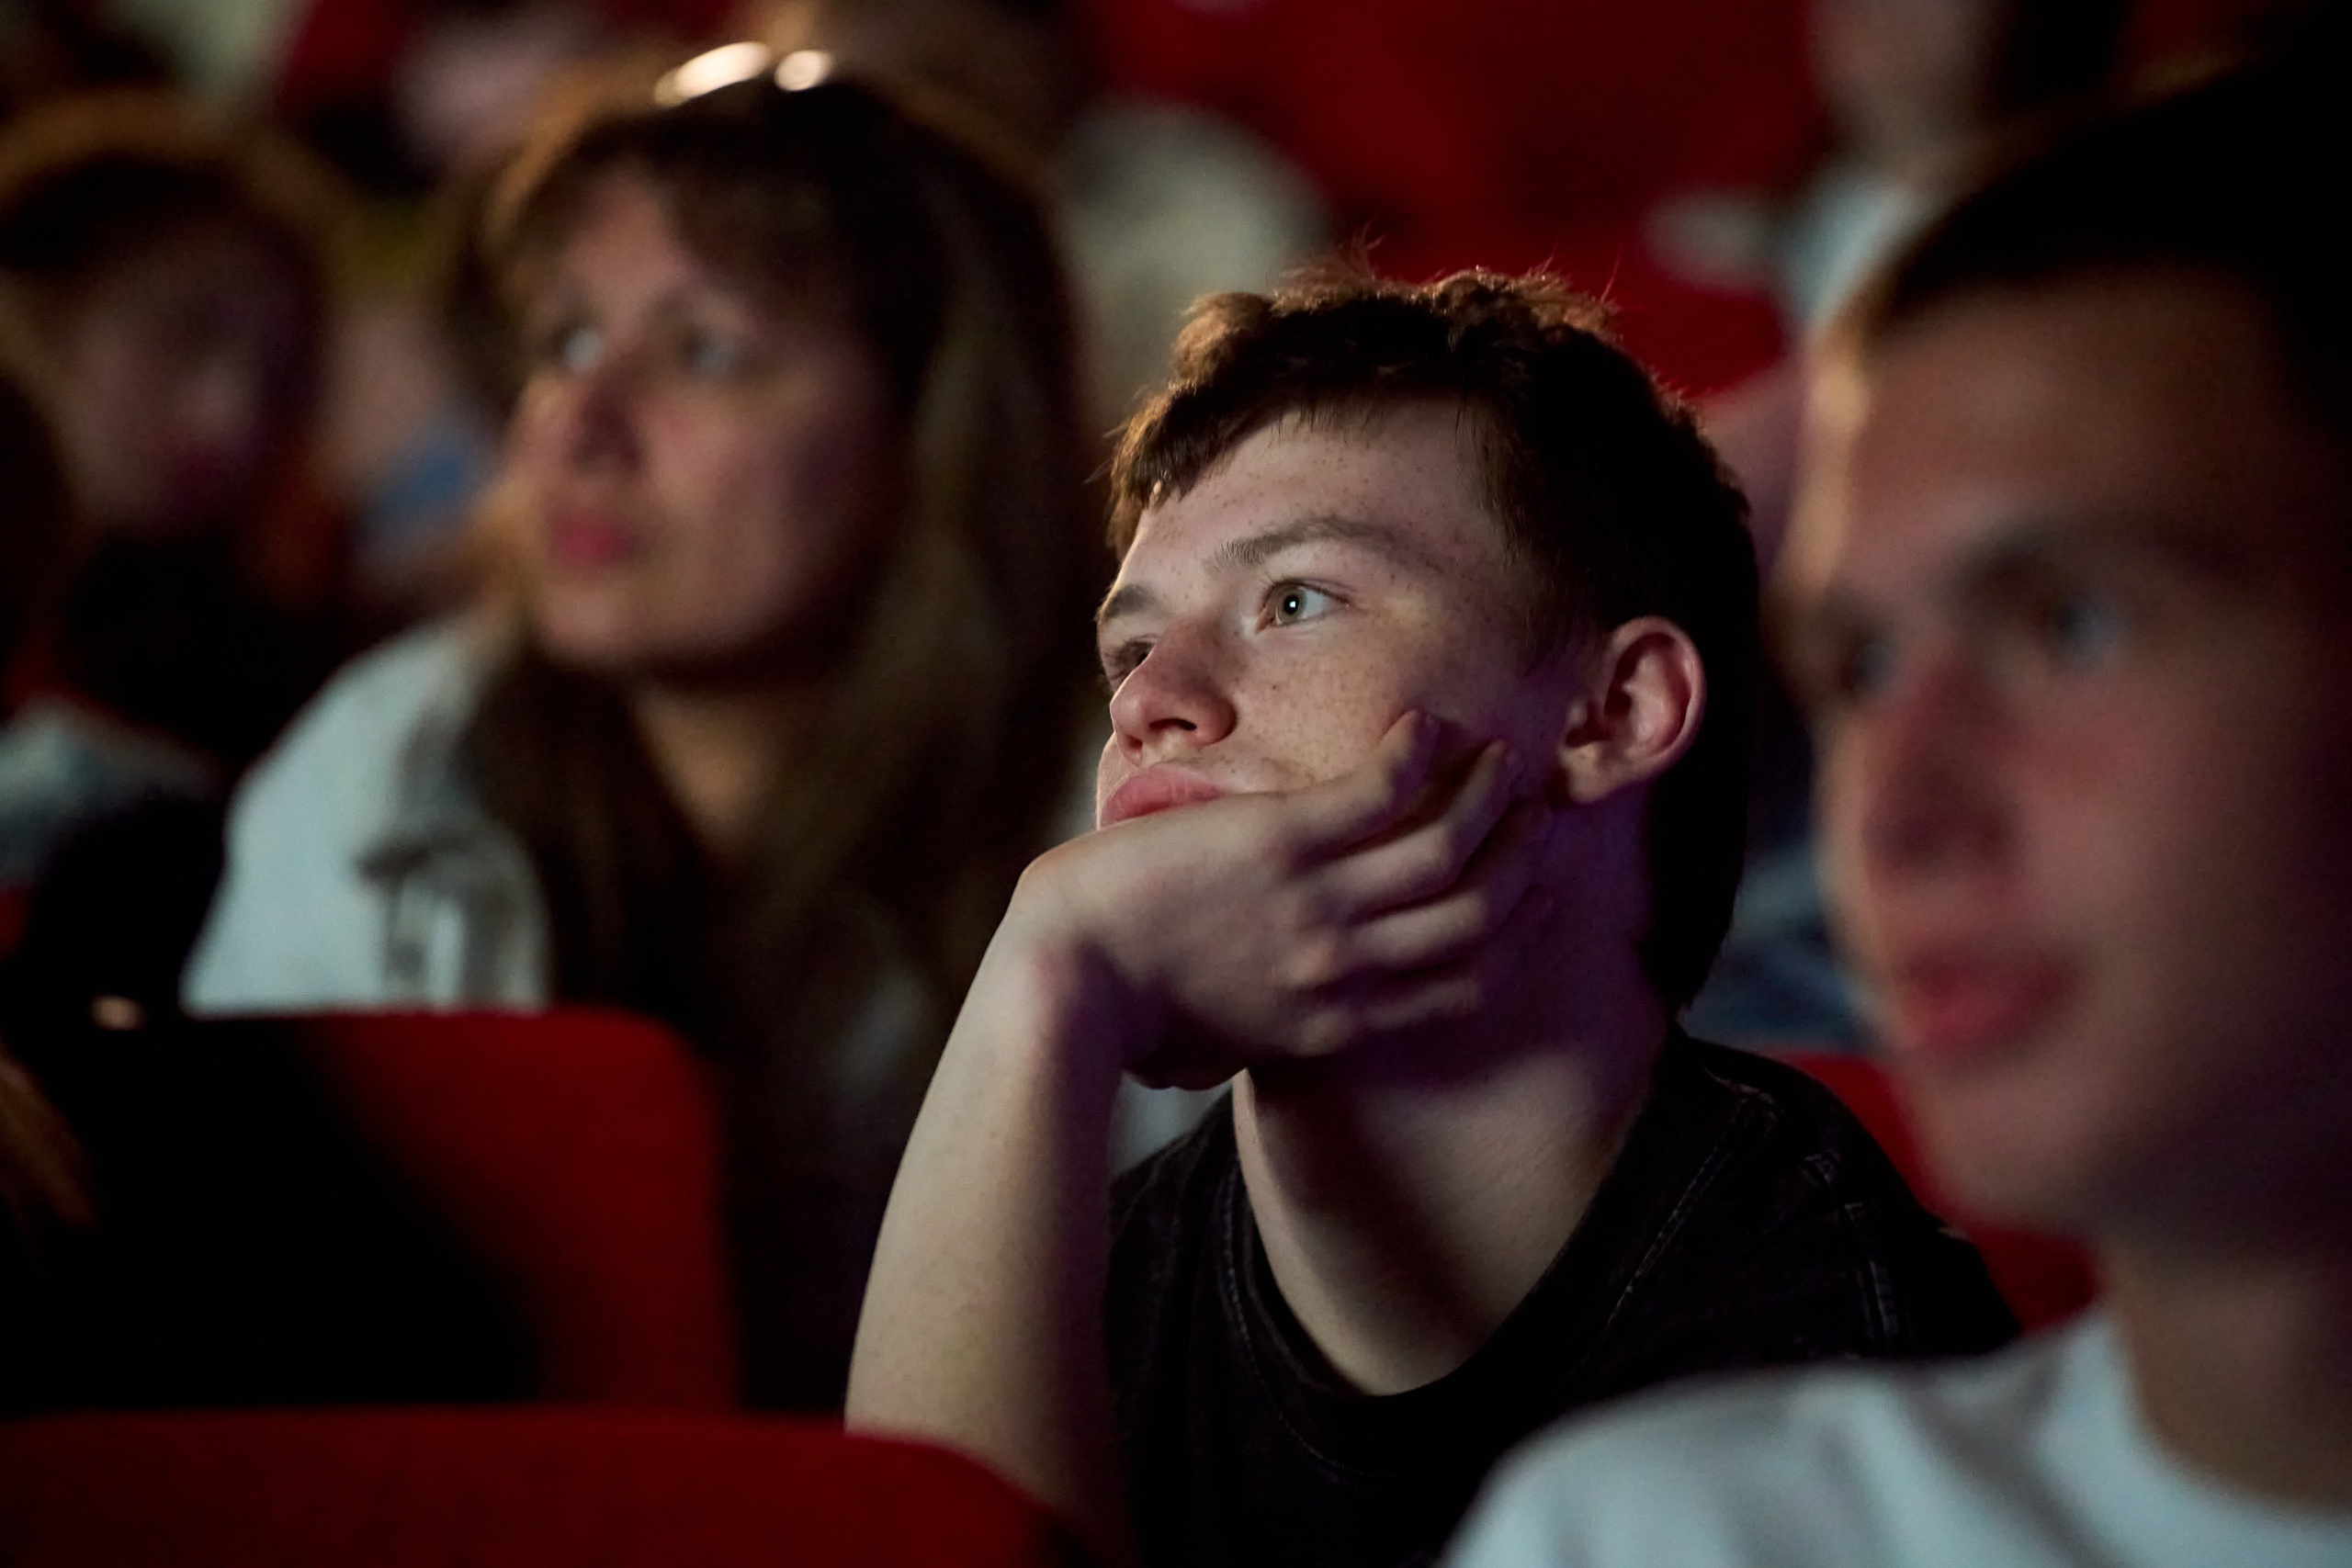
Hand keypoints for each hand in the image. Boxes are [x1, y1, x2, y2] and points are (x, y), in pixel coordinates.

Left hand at [1007, 714, 1558, 1086]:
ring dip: (1488, 795)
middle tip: (1537, 809)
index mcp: (1337, 1022)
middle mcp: (1344, 967)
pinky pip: (1380, 791)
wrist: (1065, 980)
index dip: (1520, 929)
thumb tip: (1250, 1040)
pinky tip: (1425, 726)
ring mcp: (1316, 904)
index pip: (1467, 980)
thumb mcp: (1223, 1043)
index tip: (1542, 888)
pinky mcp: (1278, 842)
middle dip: (1524, 858)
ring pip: (1447, 848)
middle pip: (1478, 913)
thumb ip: (1271, 1033)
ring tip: (1500, 755)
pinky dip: (1419, 754)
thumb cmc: (1126, 1010)